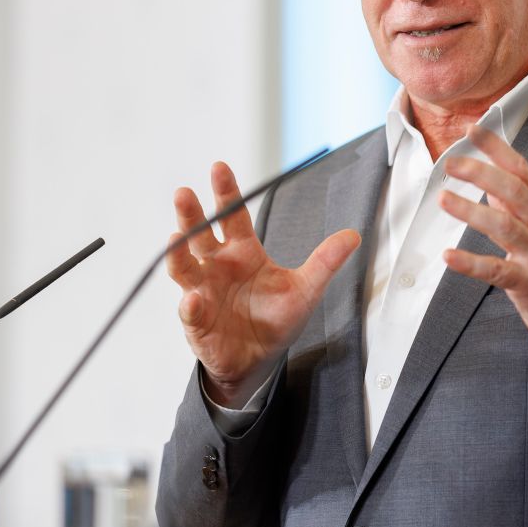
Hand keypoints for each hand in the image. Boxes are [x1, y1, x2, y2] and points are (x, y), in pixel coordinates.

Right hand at [166, 161, 360, 406]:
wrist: (258, 360)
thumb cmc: (276, 318)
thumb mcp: (306, 290)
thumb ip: (325, 262)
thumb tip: (353, 235)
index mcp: (243, 252)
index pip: (232, 216)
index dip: (226, 192)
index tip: (219, 167)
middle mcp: (217, 266)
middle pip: (199, 234)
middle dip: (190, 214)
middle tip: (184, 193)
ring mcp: (202, 292)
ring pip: (183, 268)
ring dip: (178, 254)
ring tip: (174, 240)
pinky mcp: (197, 321)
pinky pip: (190, 311)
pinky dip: (190, 306)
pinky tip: (193, 301)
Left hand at [440, 127, 527, 351]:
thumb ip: (512, 203)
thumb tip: (486, 176)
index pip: (521, 170)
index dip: (497, 148)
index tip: (473, 129)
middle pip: (514, 191)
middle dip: (482, 173)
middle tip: (451, 164)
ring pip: (505, 226)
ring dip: (472, 211)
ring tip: (443, 199)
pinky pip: (497, 271)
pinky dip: (471, 263)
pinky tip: (449, 256)